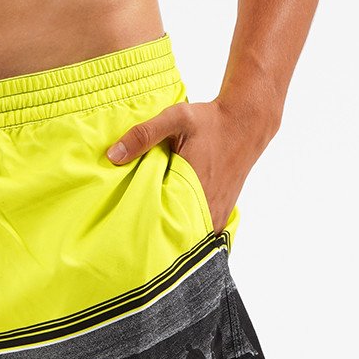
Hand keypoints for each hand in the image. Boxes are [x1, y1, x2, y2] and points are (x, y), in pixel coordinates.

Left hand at [106, 98, 275, 234]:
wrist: (246, 122)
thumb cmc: (211, 121)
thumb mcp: (176, 118)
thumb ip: (144, 134)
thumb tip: (113, 155)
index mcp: (192, 189)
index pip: (161, 226)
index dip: (142, 233)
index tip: (126, 236)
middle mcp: (207, 208)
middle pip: (174, 238)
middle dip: (155, 240)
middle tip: (133, 240)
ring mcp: (216, 214)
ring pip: (189, 240)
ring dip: (172, 239)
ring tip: (150, 238)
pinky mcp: (221, 213)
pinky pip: (201, 234)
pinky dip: (187, 233)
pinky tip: (172, 228)